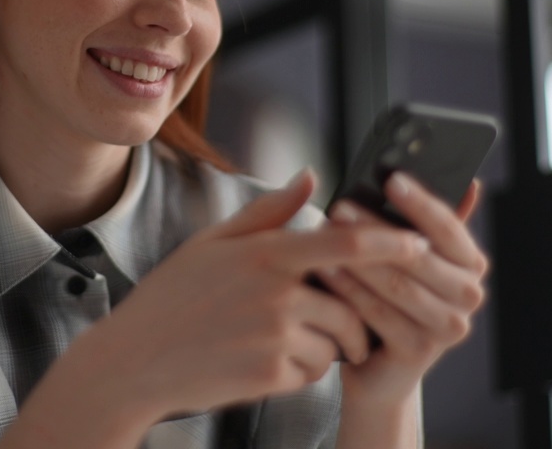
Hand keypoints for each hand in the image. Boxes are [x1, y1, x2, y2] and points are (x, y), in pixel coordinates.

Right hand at [61, 170, 426, 422]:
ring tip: (278, 342)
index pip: (344, 242)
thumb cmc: (171, 299)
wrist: (133, 361)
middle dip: (353, 319)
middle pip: (350, 305)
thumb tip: (309, 176)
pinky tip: (261, 363)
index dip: (388, 242)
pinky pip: (313, 373)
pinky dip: (299, 373)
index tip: (418, 243)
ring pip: (335, 343)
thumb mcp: (212, 243)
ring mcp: (274, 335)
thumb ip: (268, 212)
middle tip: (337, 326)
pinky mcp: (270, 375)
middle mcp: (275, 292)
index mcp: (264, 253)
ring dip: (323, 348)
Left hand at [314, 173, 488, 404]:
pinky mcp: (419, 351)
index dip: (420, 203)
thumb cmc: (390, 299)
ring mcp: (448, 327)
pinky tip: (325, 269)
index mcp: (471, 264)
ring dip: (357, 257)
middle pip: (416, 254)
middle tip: (339, 207)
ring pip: (396, 283)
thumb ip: (431, 223)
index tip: (391, 179)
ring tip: (324, 233)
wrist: (378, 366)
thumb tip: (472, 183)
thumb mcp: (409, 258)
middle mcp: (469, 296)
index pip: (449, 227)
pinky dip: (349, 289)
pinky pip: (378, 311)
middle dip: (373, 229)